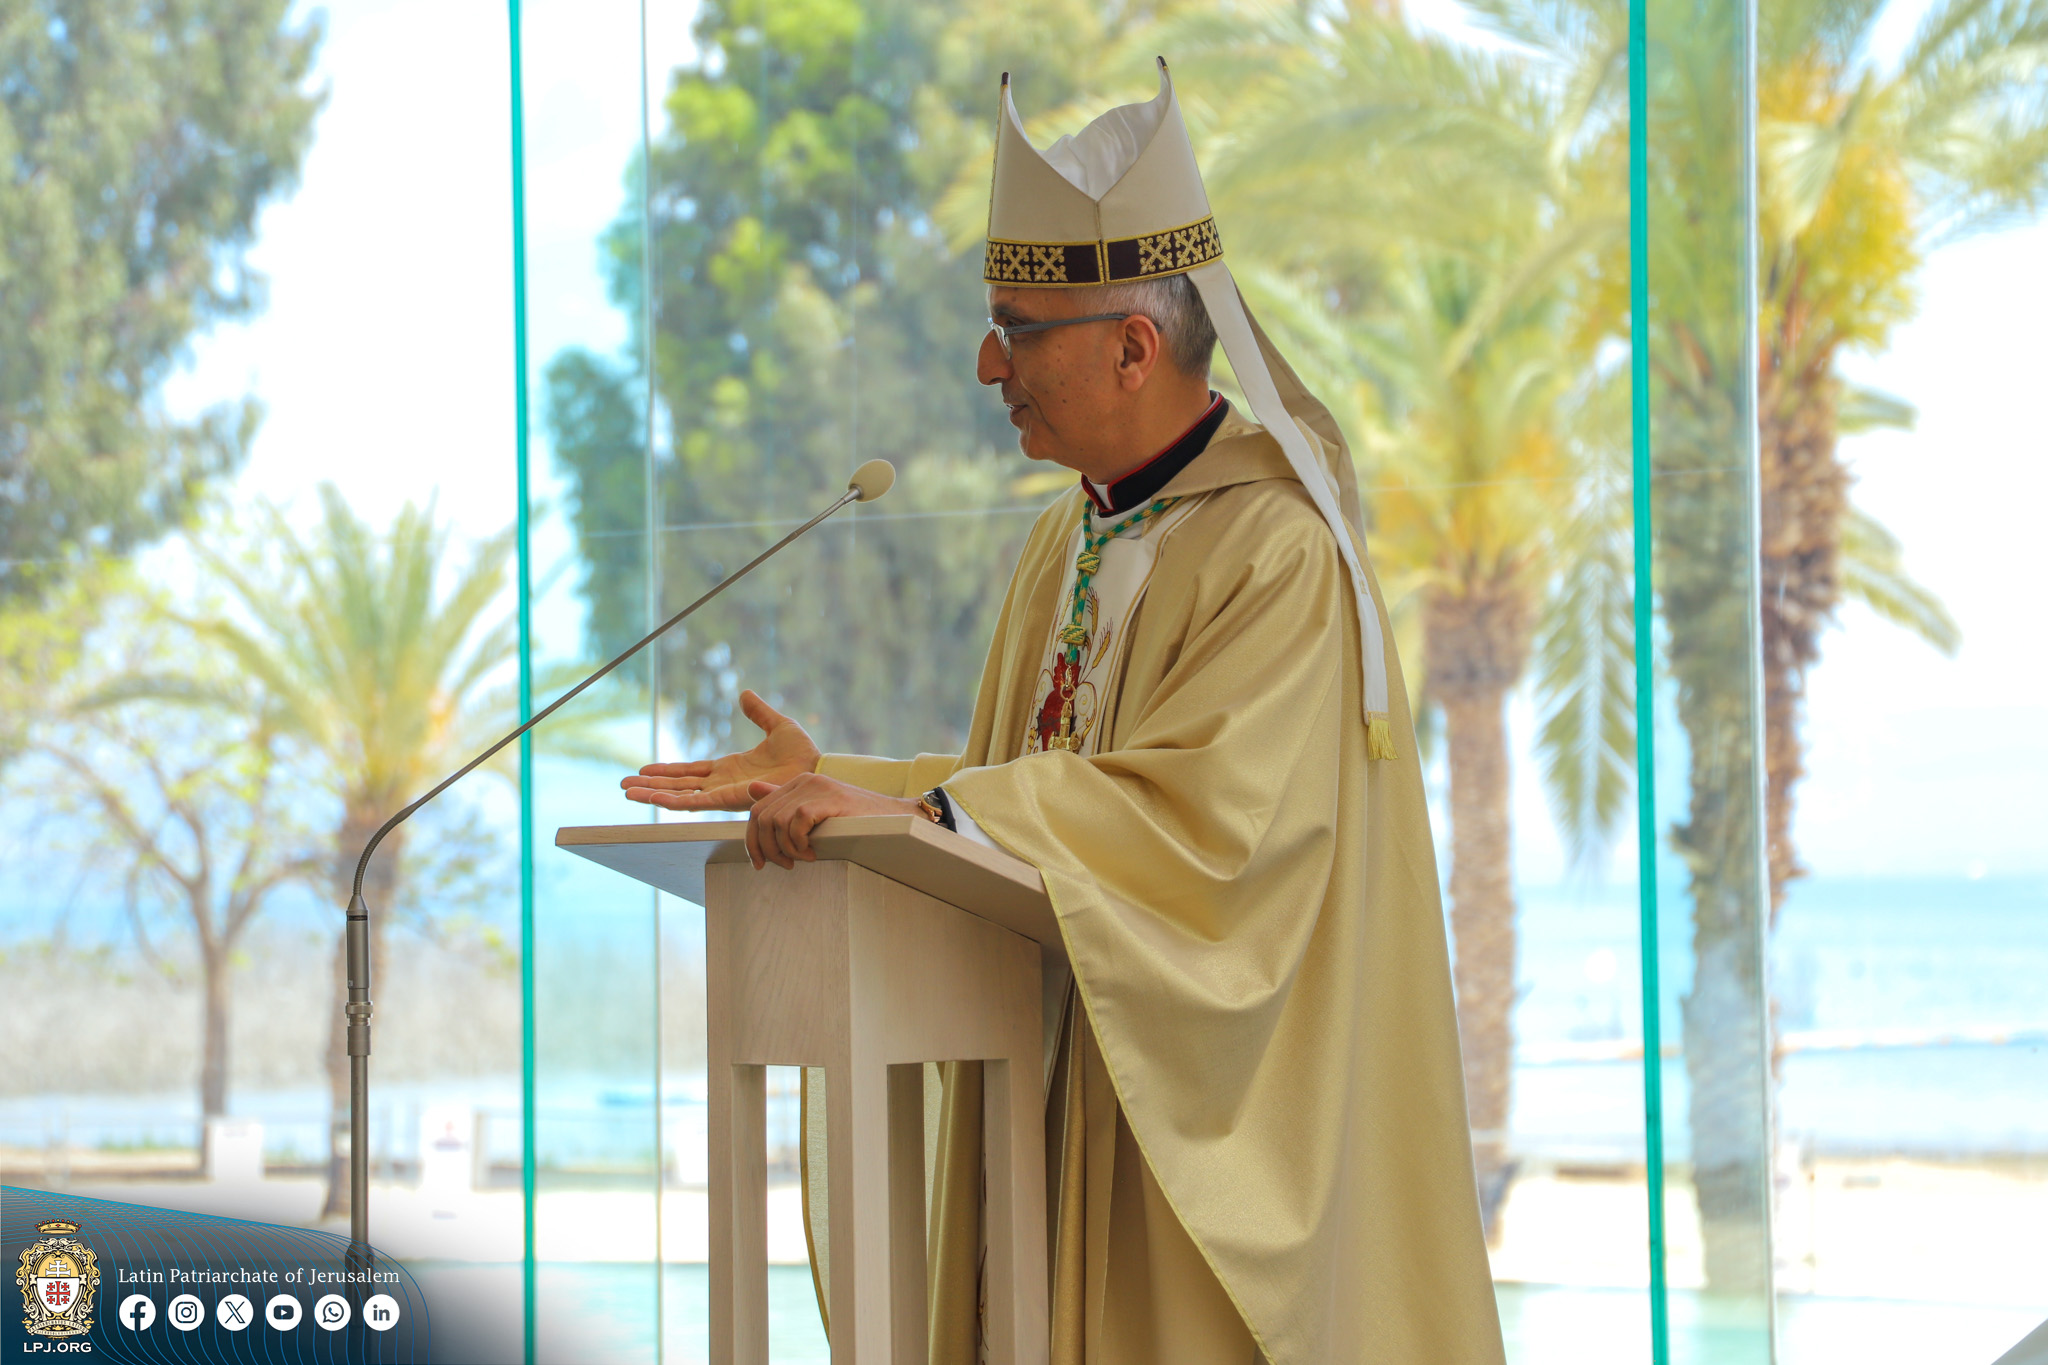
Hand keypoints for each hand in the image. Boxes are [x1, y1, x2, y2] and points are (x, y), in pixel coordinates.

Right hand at [622, 690, 820, 810]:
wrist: (815, 769)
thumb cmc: (803, 755)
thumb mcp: (777, 725)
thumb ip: (758, 712)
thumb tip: (745, 694)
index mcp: (729, 768)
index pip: (689, 771)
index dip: (667, 771)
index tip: (645, 770)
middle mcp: (722, 783)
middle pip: (677, 785)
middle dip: (650, 785)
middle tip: (624, 785)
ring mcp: (723, 793)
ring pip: (680, 795)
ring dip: (652, 793)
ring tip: (627, 791)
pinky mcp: (728, 799)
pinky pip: (694, 802)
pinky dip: (672, 800)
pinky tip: (652, 798)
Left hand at [742, 773, 923, 869]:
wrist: (895, 817)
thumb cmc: (857, 820)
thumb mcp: (816, 812)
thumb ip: (784, 801)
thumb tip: (752, 790)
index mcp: (798, 783)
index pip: (757, 810)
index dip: (752, 840)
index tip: (760, 863)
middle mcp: (805, 780)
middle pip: (762, 817)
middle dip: (765, 848)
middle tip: (783, 865)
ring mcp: (817, 787)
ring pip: (776, 821)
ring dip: (786, 849)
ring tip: (803, 858)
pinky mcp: (830, 798)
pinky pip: (797, 822)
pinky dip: (799, 843)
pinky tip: (813, 852)